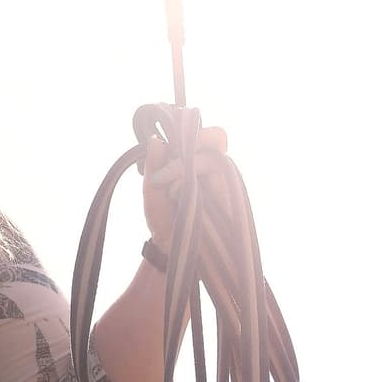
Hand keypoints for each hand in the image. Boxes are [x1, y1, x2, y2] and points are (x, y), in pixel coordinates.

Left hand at [140, 125, 228, 249]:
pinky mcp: (230, 194)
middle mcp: (212, 167)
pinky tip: (178, 195)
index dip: (182, 132)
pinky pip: (220, 176)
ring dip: (185, 168)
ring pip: (213, 156)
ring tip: (170, 189)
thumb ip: (153, 165)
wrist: (172, 249)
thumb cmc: (163, 219)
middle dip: (193, 142)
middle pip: (217, 136)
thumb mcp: (151, 192)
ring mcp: (223, 179)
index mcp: (193, 160)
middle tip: (169, 162)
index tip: (159, 152)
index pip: (198, 133)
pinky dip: (192, 181)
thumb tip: (154, 139)